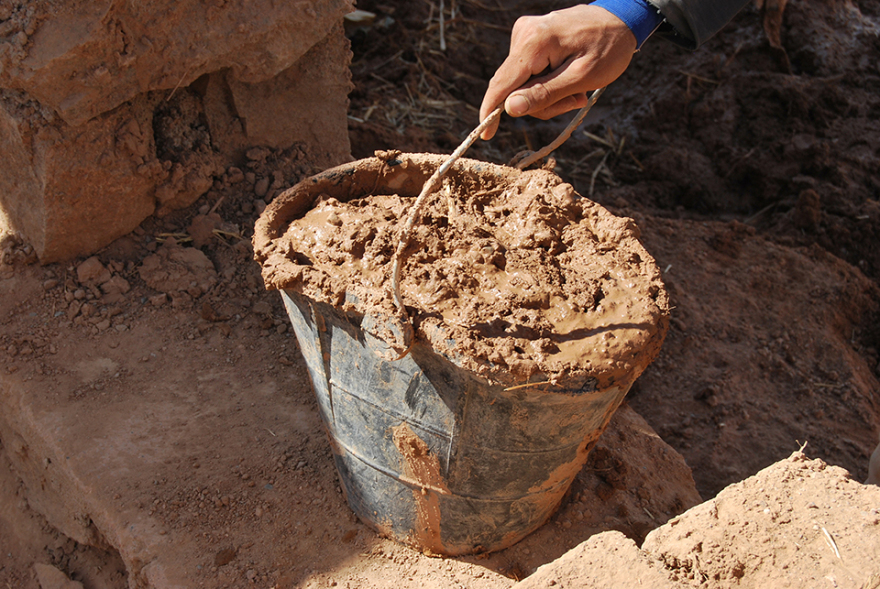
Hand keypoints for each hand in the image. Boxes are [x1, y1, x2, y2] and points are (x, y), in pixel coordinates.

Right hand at [479, 5, 636, 139]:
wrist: (620, 20)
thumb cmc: (607, 48)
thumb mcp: (581, 78)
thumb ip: (544, 94)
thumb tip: (509, 108)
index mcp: (534, 43)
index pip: (502, 83)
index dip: (491, 112)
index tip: (484, 136)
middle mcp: (523, 34)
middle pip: (514, 87)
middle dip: (540, 103)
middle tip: (574, 101)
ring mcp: (525, 33)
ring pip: (522, 83)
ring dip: (548, 94)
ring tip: (577, 89)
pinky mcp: (530, 37)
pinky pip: (529, 73)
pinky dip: (547, 82)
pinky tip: (569, 76)